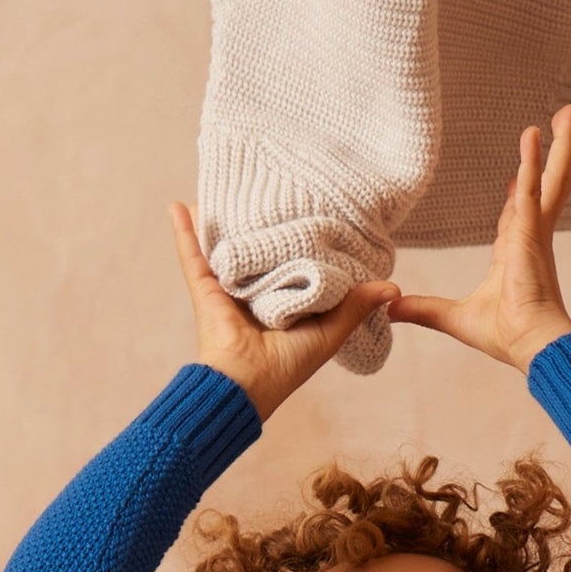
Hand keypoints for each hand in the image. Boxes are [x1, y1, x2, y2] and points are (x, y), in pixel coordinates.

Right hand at [168, 202, 401, 421]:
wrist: (247, 383)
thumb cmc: (288, 365)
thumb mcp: (330, 332)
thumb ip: (356, 306)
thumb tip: (393, 288)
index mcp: (282, 303)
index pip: (292, 263)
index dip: (302, 239)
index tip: (312, 210)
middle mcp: (253, 293)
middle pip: (256, 251)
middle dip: (258, 223)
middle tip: (267, 190)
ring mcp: (226, 289)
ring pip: (222, 247)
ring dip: (218, 220)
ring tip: (222, 188)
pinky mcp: (205, 289)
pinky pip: (192, 254)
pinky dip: (184, 231)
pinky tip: (177, 205)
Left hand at [386, 106, 570, 372]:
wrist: (531, 346)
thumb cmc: (504, 336)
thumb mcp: (454, 318)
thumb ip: (423, 310)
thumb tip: (390, 309)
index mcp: (516, 255)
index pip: (518, 214)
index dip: (521, 192)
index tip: (520, 174)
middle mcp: (531, 239)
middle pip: (547, 186)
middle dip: (554, 154)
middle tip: (560, 122)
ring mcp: (535, 234)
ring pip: (551, 179)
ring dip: (560, 144)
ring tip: (569, 111)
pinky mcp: (532, 235)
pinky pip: (532, 191)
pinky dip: (532, 163)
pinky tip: (533, 135)